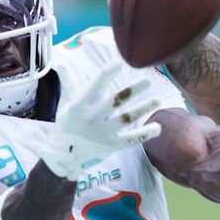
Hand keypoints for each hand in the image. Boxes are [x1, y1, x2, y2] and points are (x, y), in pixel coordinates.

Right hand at [40, 59, 161, 179]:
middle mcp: (92, 119)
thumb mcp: (66, 105)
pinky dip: (144, 134)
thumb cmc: (67, 126)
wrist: (64, 158)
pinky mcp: (112, 146)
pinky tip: (157, 127)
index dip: (106, 75)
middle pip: (115, 102)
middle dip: (131, 91)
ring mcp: (103, 134)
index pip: (94, 87)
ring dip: (143, 109)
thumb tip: (61, 63)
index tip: (118, 62)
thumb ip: (69, 83)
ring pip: (126, 119)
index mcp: (80, 107)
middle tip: (148, 80)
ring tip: (158, 99)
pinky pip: (130, 139)